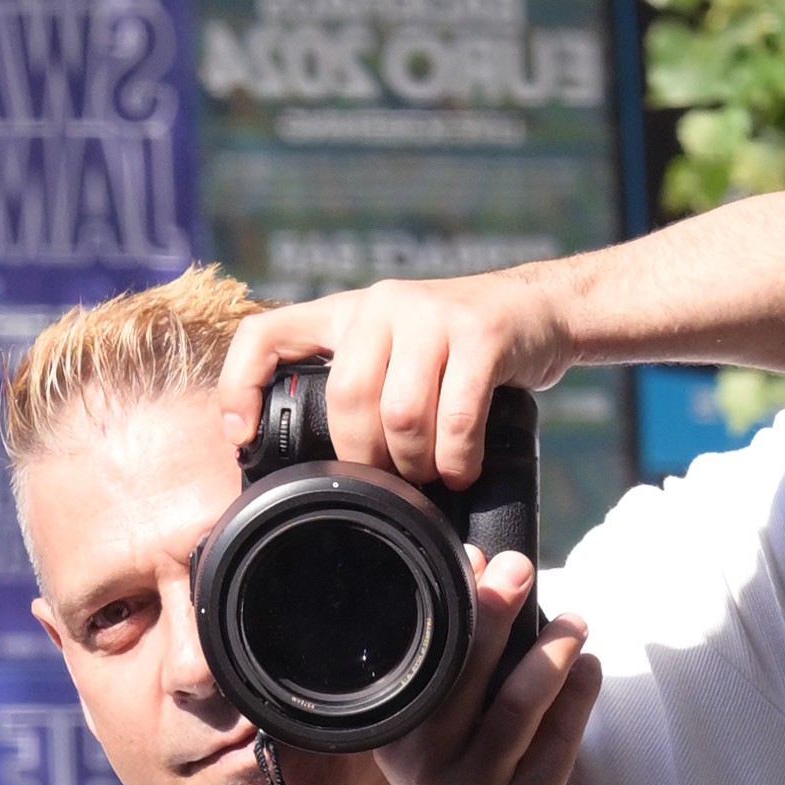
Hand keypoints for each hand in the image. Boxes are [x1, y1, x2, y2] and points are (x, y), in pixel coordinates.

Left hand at [218, 269, 571, 487]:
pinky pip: (454, 416)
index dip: (242, 387)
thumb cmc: (459, 351)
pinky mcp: (481, 332)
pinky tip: (462, 468)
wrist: (541, 309)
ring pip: (400, 413)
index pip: (266, 334)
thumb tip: (314, 467)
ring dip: (415, 462)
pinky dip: (456, 457)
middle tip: (389, 480)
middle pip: (347, 398)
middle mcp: (381, 304)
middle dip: (365, 457)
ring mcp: (431, 313)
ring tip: (431, 474)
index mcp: (346, 313)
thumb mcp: (396, 353)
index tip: (243, 440)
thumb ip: (358, 386)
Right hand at [375, 551, 599, 784]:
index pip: (419, 660)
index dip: (447, 604)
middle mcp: (429, 765)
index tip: (473, 556)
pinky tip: (588, 668)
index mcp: (398, 739)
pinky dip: (578, 694)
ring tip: (575, 621)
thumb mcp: (435, 742)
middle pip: (465, 673)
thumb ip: (451, 672)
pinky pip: (560, 738)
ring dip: (552, 651)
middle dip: (494, 612)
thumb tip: (477, 569)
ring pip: (520, 704)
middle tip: (518, 567)